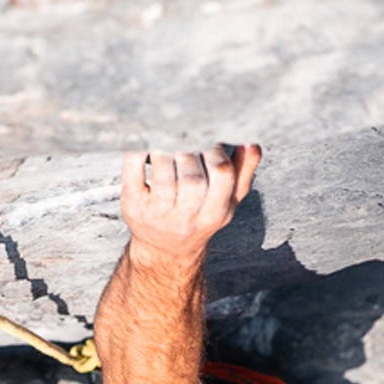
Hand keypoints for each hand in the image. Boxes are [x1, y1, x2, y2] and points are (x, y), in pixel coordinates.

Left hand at [120, 144, 262, 268]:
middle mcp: (186, 217)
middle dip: (190, 150)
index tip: (209, 139)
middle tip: (185, 133)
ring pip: (163, 173)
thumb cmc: (199, 217)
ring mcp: (157, 213)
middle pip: (192, 177)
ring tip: (168, 135)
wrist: (165, 250)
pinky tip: (144, 140)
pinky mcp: (133, 204)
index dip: (216, 151)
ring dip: (166, 148)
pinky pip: (133, 171)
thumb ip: (243, 171)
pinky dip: (137, 151)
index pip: (222, 175)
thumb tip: (251, 142)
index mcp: (214, 213)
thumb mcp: (228, 201)